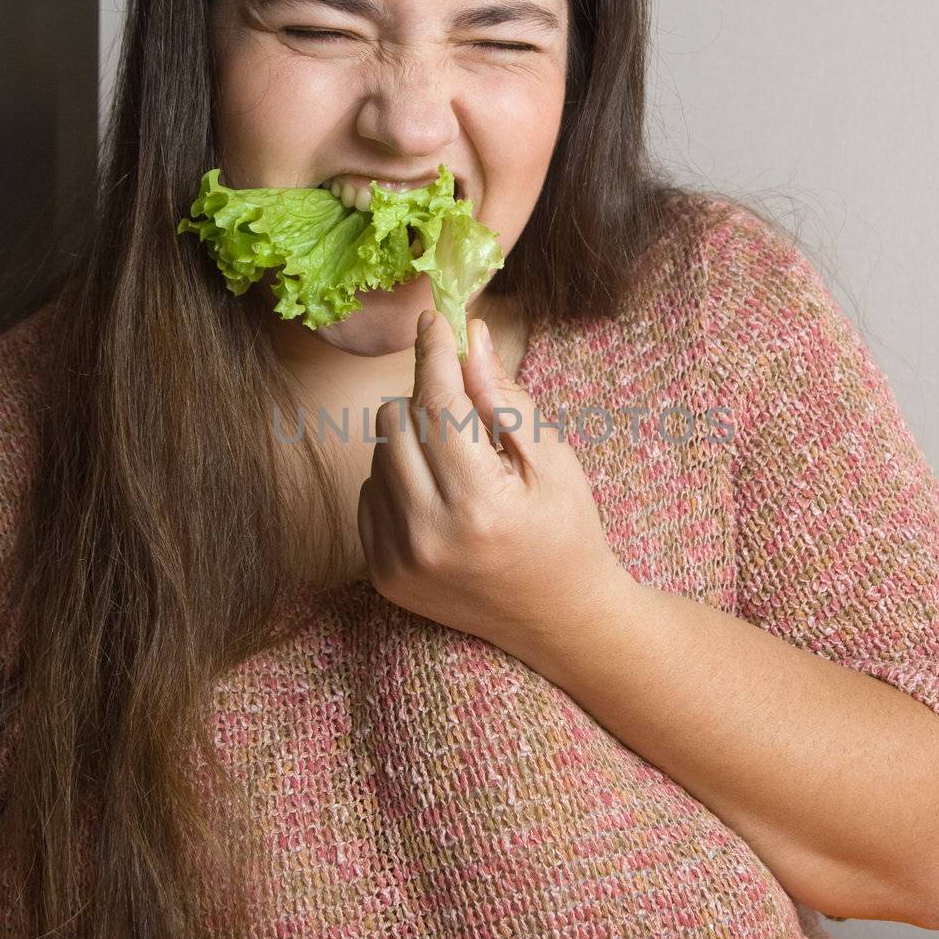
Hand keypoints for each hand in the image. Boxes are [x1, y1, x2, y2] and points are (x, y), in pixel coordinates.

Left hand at [356, 307, 628, 662]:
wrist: (560, 620)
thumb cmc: (567, 532)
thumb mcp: (554, 459)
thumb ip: (506, 399)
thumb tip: (468, 338)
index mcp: (479, 504)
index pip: (438, 404)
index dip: (435, 352)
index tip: (436, 318)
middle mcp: (428, 535)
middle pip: (395, 420)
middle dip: (428, 399)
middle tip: (468, 409)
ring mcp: (398, 559)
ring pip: (378, 453)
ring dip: (414, 439)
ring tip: (462, 464)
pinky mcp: (382, 573)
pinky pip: (371, 492)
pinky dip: (400, 479)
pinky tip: (443, 497)